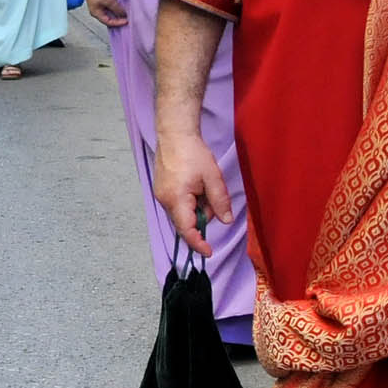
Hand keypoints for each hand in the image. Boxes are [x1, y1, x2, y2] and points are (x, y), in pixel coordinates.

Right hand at [84, 0, 128, 28]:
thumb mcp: (110, 1)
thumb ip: (117, 9)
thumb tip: (124, 14)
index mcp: (95, 13)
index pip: (108, 22)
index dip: (118, 23)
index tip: (126, 21)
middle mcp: (96, 10)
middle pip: (108, 18)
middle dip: (117, 18)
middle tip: (126, 18)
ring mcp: (99, 5)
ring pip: (110, 12)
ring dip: (117, 12)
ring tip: (124, 12)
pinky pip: (109, 6)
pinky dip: (115, 7)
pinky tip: (120, 6)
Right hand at [152, 130, 233, 256]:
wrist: (175, 134)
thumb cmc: (192, 153)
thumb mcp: (212, 178)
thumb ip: (219, 202)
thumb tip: (226, 220)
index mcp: (176, 199)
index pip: (187, 230)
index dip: (198, 244)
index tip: (209, 252)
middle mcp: (164, 201)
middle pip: (185, 222)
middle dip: (202, 217)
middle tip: (213, 198)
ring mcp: (161, 195)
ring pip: (182, 213)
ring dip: (196, 207)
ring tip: (203, 186)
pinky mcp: (162, 190)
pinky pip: (178, 205)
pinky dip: (189, 202)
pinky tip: (195, 186)